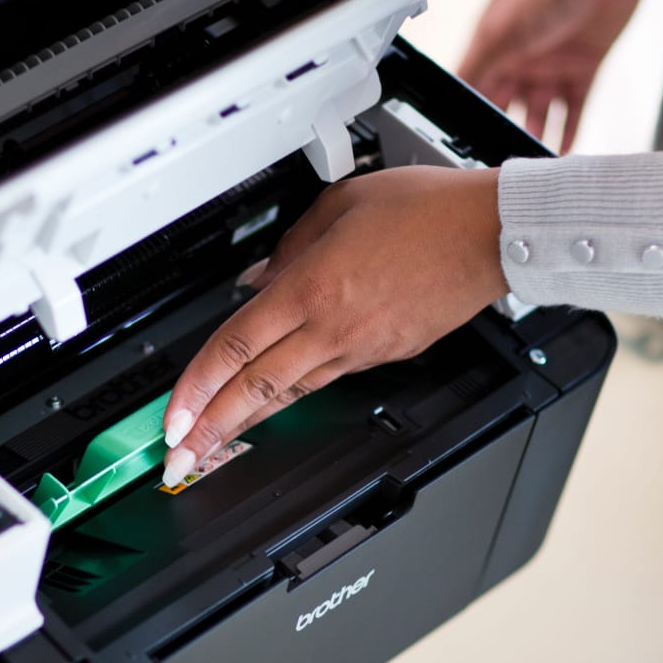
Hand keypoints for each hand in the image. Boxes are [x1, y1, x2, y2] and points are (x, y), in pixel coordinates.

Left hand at [161, 165, 506, 485]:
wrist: (490, 235)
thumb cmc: (426, 210)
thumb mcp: (339, 205)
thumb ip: (289, 245)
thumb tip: (259, 277)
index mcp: (310, 288)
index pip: (234, 348)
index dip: (195, 388)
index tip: (172, 416)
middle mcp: (331, 328)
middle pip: (254, 388)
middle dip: (210, 430)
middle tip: (179, 457)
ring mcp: (359, 348)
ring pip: (288, 392)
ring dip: (246, 420)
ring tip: (214, 442)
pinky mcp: (385, 354)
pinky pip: (325, 377)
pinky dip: (291, 392)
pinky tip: (272, 399)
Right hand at [459, 0, 662, 152]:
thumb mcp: (500, 31)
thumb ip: (476, 68)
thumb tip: (450, 100)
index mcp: (495, 48)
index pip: (474, 91)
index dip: (468, 118)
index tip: (464, 147)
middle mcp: (521, 59)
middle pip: (506, 109)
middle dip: (500, 135)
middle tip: (496, 165)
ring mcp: (553, 66)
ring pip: (540, 116)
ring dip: (535, 140)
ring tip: (528, 170)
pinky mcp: (585, 69)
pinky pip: (575, 112)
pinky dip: (570, 134)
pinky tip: (562, 156)